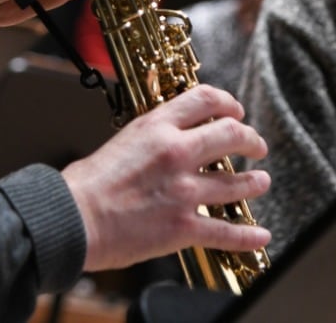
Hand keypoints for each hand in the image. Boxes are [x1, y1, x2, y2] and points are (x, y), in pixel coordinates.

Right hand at [61, 84, 271, 272]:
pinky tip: (260, 235)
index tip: (235, 111)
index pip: (205, 100)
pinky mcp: (183, 226)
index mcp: (156, 126)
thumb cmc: (86, 184)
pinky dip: (247, 235)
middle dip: (251, 139)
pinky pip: (226, 231)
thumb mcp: (121, 141)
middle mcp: (176, 153)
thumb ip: (151, 137)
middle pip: (231, 135)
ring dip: (254, 183)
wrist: (74, 219)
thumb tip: (169, 138)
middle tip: (257, 146)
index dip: (228, 102)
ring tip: (261, 182)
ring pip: (236, 183)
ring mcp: (184, 191)